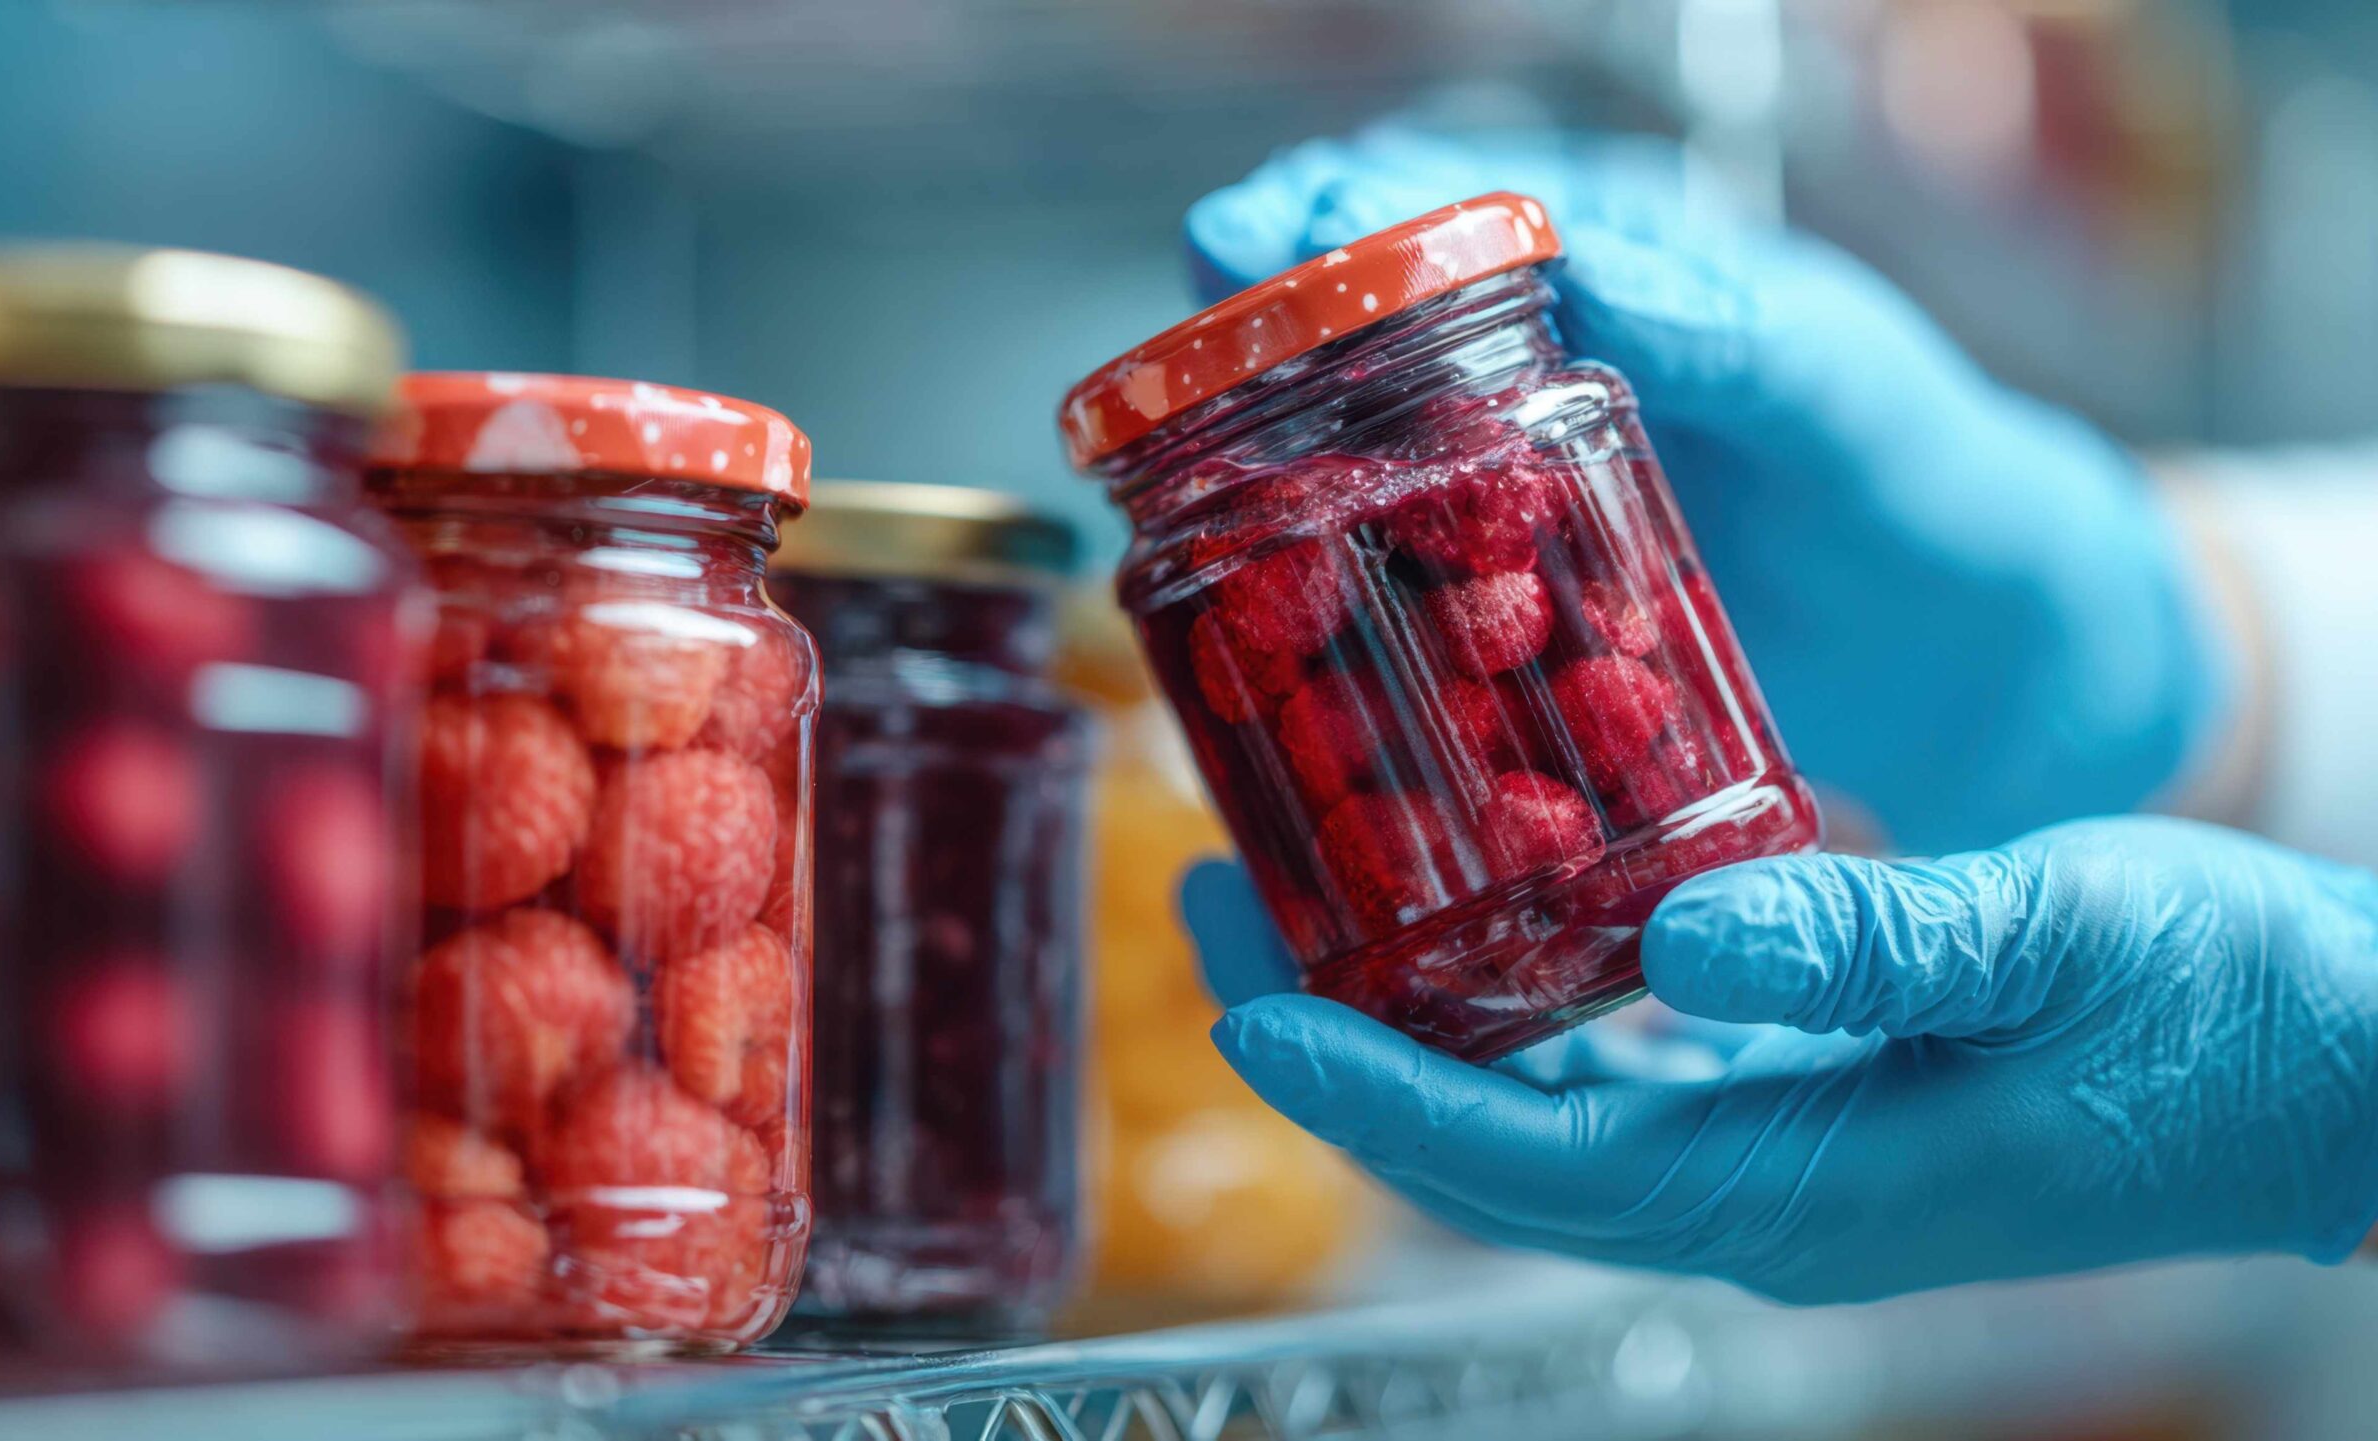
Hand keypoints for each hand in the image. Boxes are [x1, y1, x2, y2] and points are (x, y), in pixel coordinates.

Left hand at [1181, 818, 2377, 1302]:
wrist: (2345, 1074)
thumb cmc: (2233, 1012)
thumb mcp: (2063, 933)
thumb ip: (1871, 937)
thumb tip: (1682, 935)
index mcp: (1798, 1188)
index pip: (1524, 1163)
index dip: (1369, 1096)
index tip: (1240, 1013)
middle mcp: (1760, 1202)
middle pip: (1490, 1150)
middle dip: (1343, 1048)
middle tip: (1222, 909)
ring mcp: (1782, 1169)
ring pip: (1537, 1119)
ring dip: (1411, 1026)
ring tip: (1305, 901)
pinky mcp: (1810, 1120)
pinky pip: (1617, 1084)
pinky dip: (1521, 1013)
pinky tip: (1484, 916)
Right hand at [1186, 124, 2228, 855]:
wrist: (1978, 661)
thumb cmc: (1926, 482)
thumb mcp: (1847, 393)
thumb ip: (1741, 332)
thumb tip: (1602, 264)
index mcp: (1600, 286)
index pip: (1432, 218)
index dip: (1323, 223)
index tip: (1235, 241)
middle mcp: (1524, 395)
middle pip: (1341, 354)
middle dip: (1239, 357)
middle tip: (1160, 385)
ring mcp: (1504, 523)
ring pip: (1339, 491)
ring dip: (1252, 506)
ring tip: (1169, 526)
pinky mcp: (1508, 646)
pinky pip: (1391, 629)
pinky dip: (1318, 640)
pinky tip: (1261, 668)